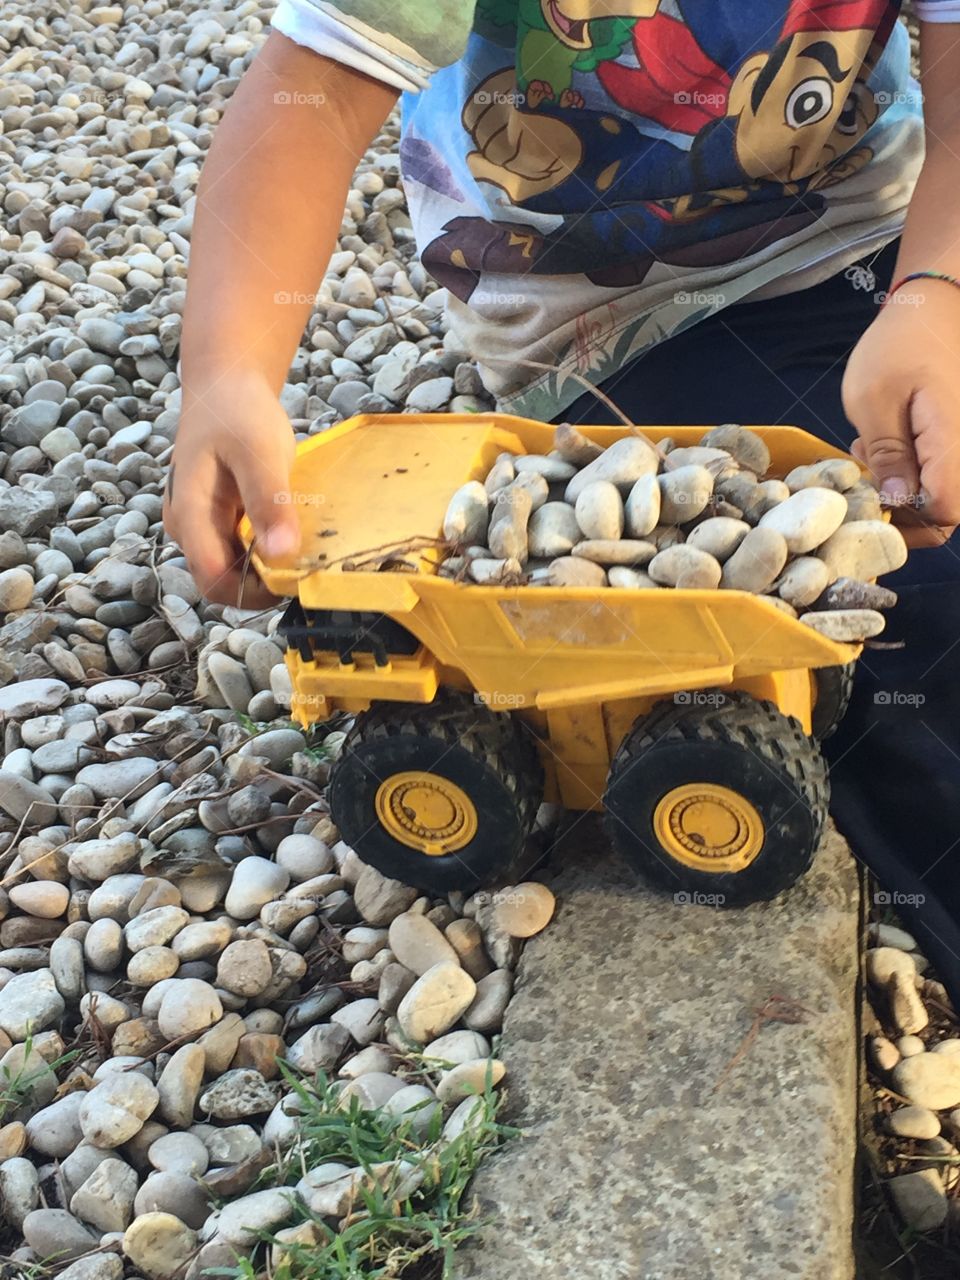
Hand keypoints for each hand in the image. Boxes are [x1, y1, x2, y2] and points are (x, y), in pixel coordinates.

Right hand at [163, 371, 299, 605]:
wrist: (225, 384)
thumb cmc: (237, 412)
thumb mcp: (259, 452)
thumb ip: (268, 503)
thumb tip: (282, 554)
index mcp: (190, 516)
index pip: (215, 582)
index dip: (255, 591)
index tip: (295, 576)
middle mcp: (189, 529)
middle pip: (224, 582)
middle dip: (264, 583)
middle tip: (306, 562)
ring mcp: (201, 525)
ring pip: (234, 569)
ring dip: (268, 568)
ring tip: (303, 546)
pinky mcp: (218, 520)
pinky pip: (241, 550)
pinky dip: (267, 550)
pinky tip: (291, 532)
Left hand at [842, 280, 959, 547]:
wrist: (931, 309)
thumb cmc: (898, 347)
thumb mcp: (873, 400)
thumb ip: (888, 454)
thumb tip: (899, 501)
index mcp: (950, 441)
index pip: (945, 511)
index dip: (907, 521)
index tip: (870, 502)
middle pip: (945, 511)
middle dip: (899, 508)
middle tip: (864, 474)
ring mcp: (959, 444)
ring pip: (938, 493)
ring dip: (899, 488)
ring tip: (868, 453)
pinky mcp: (950, 440)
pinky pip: (936, 471)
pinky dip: (906, 470)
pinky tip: (881, 445)